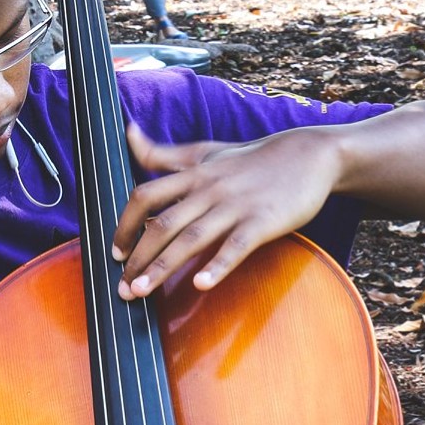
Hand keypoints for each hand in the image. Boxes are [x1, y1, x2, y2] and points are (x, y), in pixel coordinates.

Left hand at [111, 124, 342, 298]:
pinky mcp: (263, 222)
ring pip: (191, 238)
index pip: (145, 197)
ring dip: (162, 267)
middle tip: (122, 288)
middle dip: (137, 258)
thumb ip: (163, 153)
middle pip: (162, 224)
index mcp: (193, 175)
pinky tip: (200, 285)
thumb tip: (127, 132)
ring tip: (140, 292)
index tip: (115, 253)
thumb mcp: (205, 151)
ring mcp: (235, 206)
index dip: (125, 225)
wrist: (309, 155)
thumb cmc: (252, 159)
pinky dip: (217, 265)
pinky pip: (236, 246)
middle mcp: (208, 190)